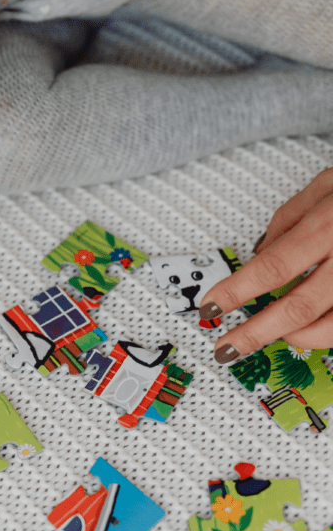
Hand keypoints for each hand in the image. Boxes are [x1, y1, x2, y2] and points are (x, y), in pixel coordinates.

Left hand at [201, 168, 332, 362]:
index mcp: (332, 225)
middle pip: (298, 307)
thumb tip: (258, 252)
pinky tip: (311, 330)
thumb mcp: (328, 183)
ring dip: (296, 338)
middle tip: (227, 347)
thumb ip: (289, 218)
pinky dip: (329, 333)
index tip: (211, 308)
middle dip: (256, 332)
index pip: (273, 267)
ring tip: (275, 334)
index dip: (237, 291)